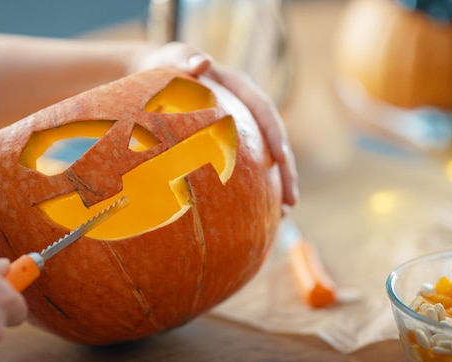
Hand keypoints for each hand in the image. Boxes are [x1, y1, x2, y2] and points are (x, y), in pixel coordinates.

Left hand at [135, 42, 298, 211]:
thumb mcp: (174, 57)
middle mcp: (247, 108)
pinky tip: (257, 211)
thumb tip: (202, 62)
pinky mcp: (232, 141)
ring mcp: (242, 126)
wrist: (160, 74)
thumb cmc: (166, 65)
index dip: (275, 136)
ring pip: (266, 157)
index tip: (282, 160)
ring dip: (277, 184)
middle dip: (285, 171)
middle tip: (290, 202)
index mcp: (240, 88)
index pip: (264, 112)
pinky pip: (249, 164)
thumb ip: (186, 57)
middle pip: (274, 140)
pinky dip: (255, 186)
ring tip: (282, 214)